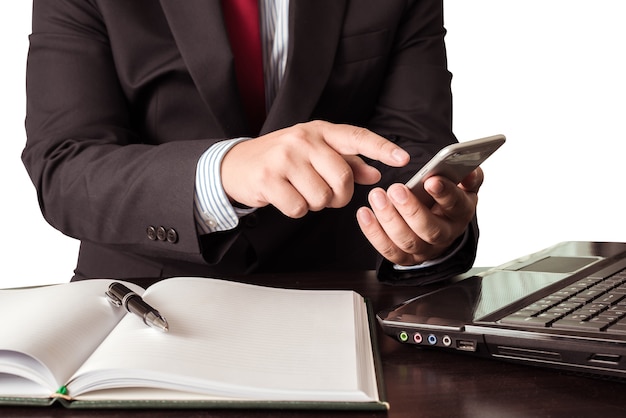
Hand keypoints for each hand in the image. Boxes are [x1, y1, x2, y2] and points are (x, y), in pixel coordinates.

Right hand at [221, 120, 409, 217]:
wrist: (237, 165)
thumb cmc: (281, 158)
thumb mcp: (314, 153)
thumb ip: (346, 162)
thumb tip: (375, 175)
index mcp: (318, 130)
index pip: (356, 136)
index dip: (381, 149)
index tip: (403, 158)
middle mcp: (303, 139)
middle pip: (342, 178)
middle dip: (339, 196)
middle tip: (327, 195)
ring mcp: (284, 158)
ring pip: (322, 197)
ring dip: (316, 204)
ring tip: (302, 192)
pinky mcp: (268, 179)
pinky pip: (300, 208)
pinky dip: (297, 210)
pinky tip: (286, 198)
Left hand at [356, 168, 482, 264]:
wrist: (435, 219)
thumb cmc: (444, 196)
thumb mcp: (460, 183)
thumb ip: (468, 175)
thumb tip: (469, 171)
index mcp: (461, 212)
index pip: (457, 205)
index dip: (445, 194)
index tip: (431, 180)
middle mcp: (445, 234)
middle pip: (431, 229)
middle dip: (411, 210)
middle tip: (395, 189)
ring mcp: (425, 249)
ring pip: (408, 241)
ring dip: (389, 219)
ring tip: (376, 196)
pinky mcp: (405, 258)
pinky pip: (388, 250)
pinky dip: (374, 232)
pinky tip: (364, 213)